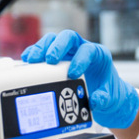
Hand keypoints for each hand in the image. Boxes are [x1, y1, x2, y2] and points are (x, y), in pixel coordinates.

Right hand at [21, 30, 138, 128]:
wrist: (102, 92)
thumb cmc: (106, 90)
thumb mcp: (110, 96)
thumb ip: (104, 97)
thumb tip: (94, 101)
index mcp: (98, 54)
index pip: (88, 50)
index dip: (80, 59)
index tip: (73, 74)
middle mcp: (82, 49)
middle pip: (69, 37)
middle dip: (58, 47)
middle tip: (50, 60)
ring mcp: (68, 52)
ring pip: (53, 40)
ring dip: (42, 48)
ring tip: (33, 59)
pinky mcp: (56, 58)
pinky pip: (44, 50)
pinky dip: (35, 53)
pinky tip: (28, 60)